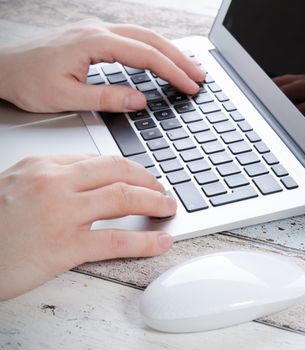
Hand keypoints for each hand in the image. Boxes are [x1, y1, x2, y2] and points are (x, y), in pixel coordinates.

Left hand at [0, 19, 204, 112]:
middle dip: (179, 58)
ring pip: (143, 36)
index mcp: (94, 42)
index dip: (172, 72)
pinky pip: (131, 39)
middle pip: (151, 40)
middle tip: (200, 76)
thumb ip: (107, 97)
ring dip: (169, 52)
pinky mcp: (92, 37)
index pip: (145, 55)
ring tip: (189, 69)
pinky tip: (160, 60)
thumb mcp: (66, 96)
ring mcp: (95, 30)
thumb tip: (140, 100)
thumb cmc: (26, 80)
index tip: (190, 86)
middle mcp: (97, 30)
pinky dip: (152, 50)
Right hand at [0, 155, 176, 300]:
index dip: (129, 169)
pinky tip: (161, 242)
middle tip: (162, 190)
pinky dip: (145, 241)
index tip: (142, 177)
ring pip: (123, 198)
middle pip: (118, 171)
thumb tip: (88, 180)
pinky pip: (116, 240)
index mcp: (42, 165)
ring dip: (154, 203)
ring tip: (168, 209)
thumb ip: (51, 179)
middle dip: (149, 180)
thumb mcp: (15, 186)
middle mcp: (54, 183)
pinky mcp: (63, 246)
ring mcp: (60, 213)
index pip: (98, 160)